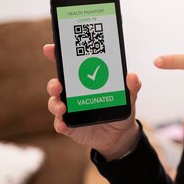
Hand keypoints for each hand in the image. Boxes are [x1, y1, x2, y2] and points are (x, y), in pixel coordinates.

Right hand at [44, 44, 140, 160]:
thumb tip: (132, 76)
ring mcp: (70, 110)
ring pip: (55, 103)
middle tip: (58, 84)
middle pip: (57, 84)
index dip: (58, 56)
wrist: (120, 134)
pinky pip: (60, 124)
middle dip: (54, 83)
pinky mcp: (69, 126)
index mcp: (85, 81)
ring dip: (55, 104)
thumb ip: (132, 86)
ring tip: (62, 107)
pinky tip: (63, 124)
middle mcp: (74, 94)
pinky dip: (59, 124)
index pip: (69, 66)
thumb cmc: (120, 109)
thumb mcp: (129, 97)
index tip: (50, 48)